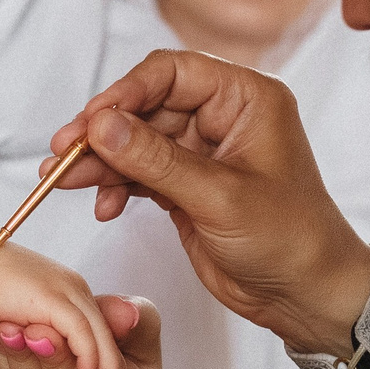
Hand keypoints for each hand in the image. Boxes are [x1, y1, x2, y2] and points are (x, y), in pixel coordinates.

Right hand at [0, 224, 124, 368]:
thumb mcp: (4, 314)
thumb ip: (26, 330)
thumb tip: (38, 348)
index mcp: (57, 286)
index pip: (92, 326)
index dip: (104, 359)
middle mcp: (66, 284)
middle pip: (104, 332)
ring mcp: (61, 287)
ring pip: (99, 337)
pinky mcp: (50, 296)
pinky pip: (83, 335)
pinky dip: (94, 361)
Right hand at [41, 51, 369, 356]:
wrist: (307, 295)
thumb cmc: (290, 240)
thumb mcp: (219, 197)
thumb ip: (155, 160)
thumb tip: (100, 126)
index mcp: (245, 100)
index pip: (171, 73)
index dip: (124, 92)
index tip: (89, 122)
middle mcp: (223, 117)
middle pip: (145, 106)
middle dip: (102, 131)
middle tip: (62, 154)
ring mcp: (202, 151)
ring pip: (135, 140)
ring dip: (100, 160)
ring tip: (64, 181)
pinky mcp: (186, 184)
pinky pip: (138, 171)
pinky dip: (114, 185)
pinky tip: (102, 204)